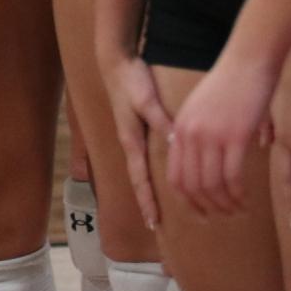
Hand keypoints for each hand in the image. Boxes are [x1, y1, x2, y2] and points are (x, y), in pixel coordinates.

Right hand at [106, 52, 172, 230]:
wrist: (116, 63)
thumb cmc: (131, 81)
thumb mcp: (146, 99)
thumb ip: (160, 120)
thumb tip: (175, 143)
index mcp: (132, 140)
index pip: (140, 179)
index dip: (147, 201)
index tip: (153, 223)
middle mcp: (131, 143)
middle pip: (139, 180)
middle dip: (147, 203)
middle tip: (155, 226)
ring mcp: (132, 137)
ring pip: (141, 171)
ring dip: (148, 191)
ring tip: (156, 209)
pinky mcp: (136, 130)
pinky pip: (145, 159)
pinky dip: (151, 174)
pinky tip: (160, 177)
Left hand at [168, 54, 279, 216]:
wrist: (247, 60)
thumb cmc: (230, 84)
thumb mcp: (201, 108)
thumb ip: (195, 133)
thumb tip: (199, 159)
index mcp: (180, 128)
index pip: (175, 175)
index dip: (187, 200)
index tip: (201, 212)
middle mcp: (190, 134)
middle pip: (191, 186)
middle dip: (206, 207)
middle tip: (223, 216)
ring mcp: (211, 136)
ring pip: (211, 185)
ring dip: (225, 204)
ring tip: (238, 210)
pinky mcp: (235, 136)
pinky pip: (232, 177)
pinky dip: (238, 194)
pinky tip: (246, 200)